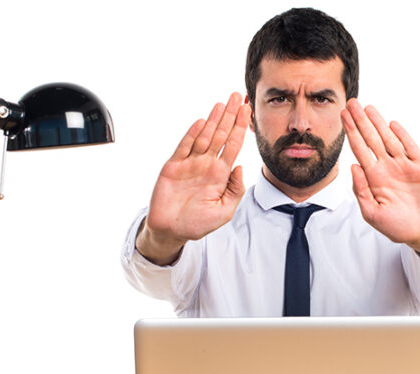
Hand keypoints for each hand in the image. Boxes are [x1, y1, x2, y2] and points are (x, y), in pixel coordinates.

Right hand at [137, 93, 252, 264]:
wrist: (172, 230)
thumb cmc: (198, 223)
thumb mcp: (224, 211)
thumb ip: (235, 190)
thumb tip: (241, 167)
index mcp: (220, 174)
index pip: (233, 145)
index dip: (241, 128)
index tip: (248, 111)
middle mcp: (206, 164)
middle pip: (221, 135)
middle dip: (230, 116)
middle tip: (238, 96)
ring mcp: (190, 164)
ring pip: (204, 136)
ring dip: (214, 120)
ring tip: (223, 104)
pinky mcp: (173, 166)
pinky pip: (184, 147)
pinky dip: (192, 134)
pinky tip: (202, 122)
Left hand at [342, 99, 419, 259]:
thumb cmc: (397, 226)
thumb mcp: (372, 214)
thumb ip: (361, 191)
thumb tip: (353, 166)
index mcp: (374, 177)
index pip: (359, 149)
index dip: (351, 132)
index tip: (343, 116)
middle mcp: (387, 168)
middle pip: (371, 139)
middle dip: (361, 121)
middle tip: (351, 103)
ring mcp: (404, 166)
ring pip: (389, 139)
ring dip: (378, 123)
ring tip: (368, 108)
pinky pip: (410, 148)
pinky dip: (402, 136)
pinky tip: (392, 124)